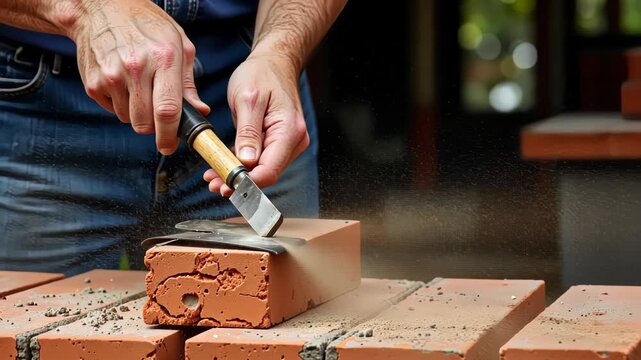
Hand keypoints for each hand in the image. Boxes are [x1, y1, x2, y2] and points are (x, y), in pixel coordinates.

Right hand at [69, 0, 209, 154]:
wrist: (100, 8)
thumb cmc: (147, 25)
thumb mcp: (178, 44)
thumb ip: (188, 82)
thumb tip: (200, 111)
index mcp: (163, 58)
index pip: (167, 109)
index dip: (170, 135)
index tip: (171, 146)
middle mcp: (135, 67)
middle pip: (145, 123)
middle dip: (155, 128)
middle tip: (158, 117)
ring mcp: (111, 76)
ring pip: (129, 120)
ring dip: (137, 114)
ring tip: (140, 88)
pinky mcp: (93, 83)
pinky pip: (112, 110)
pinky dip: (121, 105)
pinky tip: (123, 83)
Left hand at [203, 53, 308, 195]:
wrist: (274, 63)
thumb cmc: (262, 74)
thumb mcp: (248, 99)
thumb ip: (248, 132)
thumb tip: (246, 162)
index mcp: (289, 130)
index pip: (270, 169)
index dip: (247, 182)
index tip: (225, 185)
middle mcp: (294, 140)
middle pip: (267, 173)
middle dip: (239, 182)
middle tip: (213, 184)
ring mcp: (287, 143)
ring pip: (262, 170)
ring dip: (238, 176)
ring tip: (213, 178)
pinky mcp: (278, 142)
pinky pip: (260, 160)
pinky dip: (242, 166)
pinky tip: (223, 168)